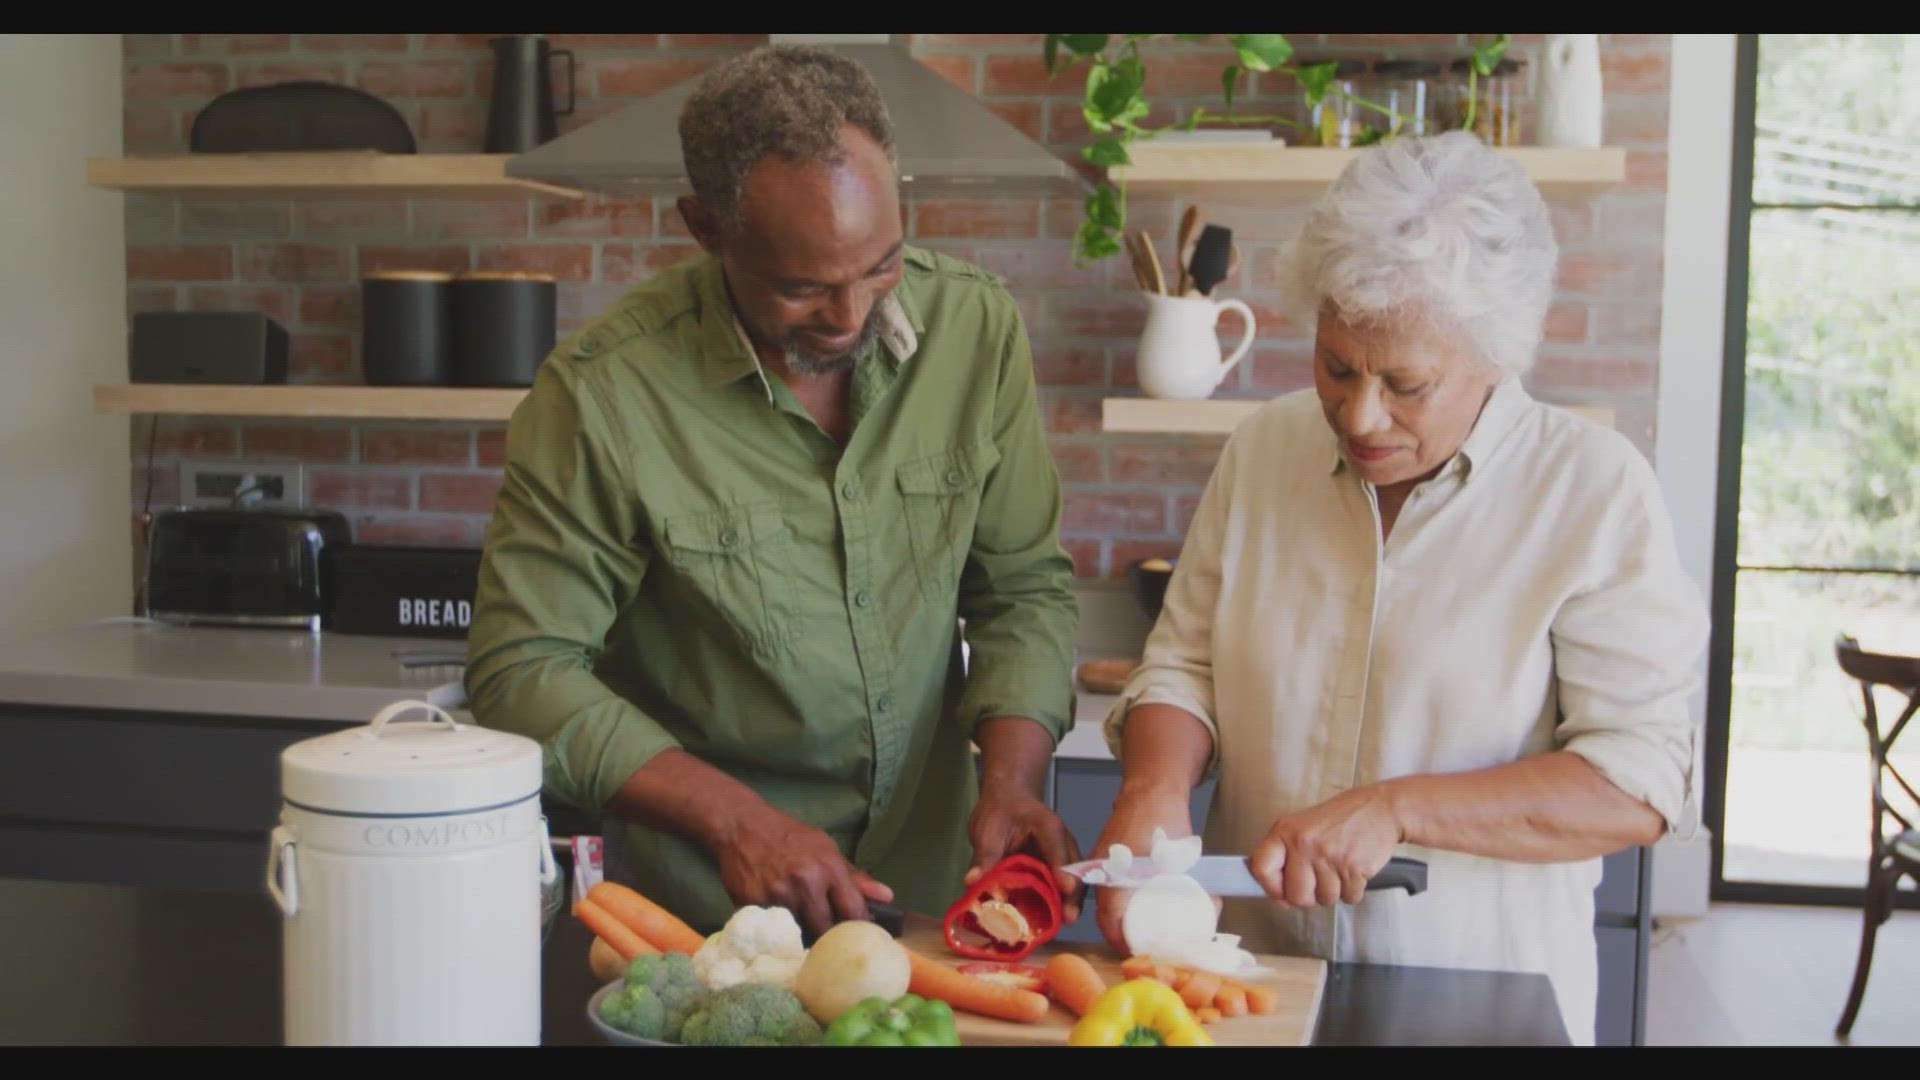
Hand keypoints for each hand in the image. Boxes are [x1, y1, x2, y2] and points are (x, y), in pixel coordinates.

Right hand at [710, 802, 892, 938]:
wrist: (742, 825)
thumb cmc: (790, 837)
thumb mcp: (826, 848)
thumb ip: (855, 877)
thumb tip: (886, 897)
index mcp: (828, 867)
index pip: (853, 911)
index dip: (857, 928)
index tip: (856, 936)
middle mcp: (805, 883)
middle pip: (826, 930)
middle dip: (828, 937)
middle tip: (827, 937)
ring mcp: (778, 896)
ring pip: (799, 933)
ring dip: (803, 934)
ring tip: (802, 925)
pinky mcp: (754, 906)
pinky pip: (774, 930)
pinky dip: (778, 930)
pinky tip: (779, 921)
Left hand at [966, 777, 1084, 921]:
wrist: (1006, 800)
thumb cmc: (1000, 810)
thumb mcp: (988, 831)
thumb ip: (985, 857)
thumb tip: (972, 883)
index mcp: (1049, 828)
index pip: (1059, 850)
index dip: (1063, 870)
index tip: (1064, 889)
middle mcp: (1062, 844)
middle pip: (1074, 872)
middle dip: (1072, 897)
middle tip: (1067, 919)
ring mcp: (1062, 859)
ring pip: (1072, 884)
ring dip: (1066, 905)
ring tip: (1058, 927)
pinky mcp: (1054, 872)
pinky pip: (1059, 891)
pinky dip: (1054, 906)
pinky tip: (1045, 923)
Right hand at [1087, 779, 1203, 955]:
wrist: (1152, 788)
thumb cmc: (1165, 820)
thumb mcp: (1184, 856)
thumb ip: (1199, 886)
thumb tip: (1213, 912)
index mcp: (1117, 875)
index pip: (1110, 919)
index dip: (1120, 941)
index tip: (1134, 952)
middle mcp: (1103, 870)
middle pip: (1104, 913)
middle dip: (1119, 934)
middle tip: (1139, 947)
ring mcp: (1102, 861)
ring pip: (1105, 899)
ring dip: (1117, 918)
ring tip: (1137, 931)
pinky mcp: (1106, 854)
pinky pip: (1107, 884)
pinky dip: (1117, 900)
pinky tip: (1132, 905)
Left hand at [1248, 784, 1403, 908]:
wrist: (1380, 808)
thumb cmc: (1341, 818)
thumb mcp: (1302, 826)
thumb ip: (1285, 856)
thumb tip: (1275, 892)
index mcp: (1286, 831)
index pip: (1262, 869)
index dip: (1271, 888)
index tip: (1280, 892)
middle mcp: (1304, 843)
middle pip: (1296, 896)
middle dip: (1309, 896)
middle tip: (1318, 880)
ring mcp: (1329, 856)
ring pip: (1325, 900)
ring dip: (1334, 892)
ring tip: (1338, 868)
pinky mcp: (1353, 868)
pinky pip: (1348, 899)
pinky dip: (1353, 891)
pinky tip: (1352, 870)